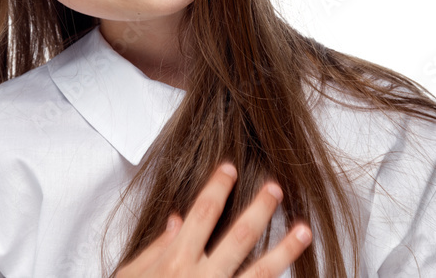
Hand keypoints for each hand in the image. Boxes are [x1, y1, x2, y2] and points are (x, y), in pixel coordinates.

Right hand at [115, 163, 311, 276]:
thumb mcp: (130, 275)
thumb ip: (155, 248)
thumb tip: (177, 219)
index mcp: (175, 262)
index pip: (202, 214)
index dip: (217, 188)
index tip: (230, 168)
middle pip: (239, 237)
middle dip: (259, 210)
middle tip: (276, 188)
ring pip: (259, 273)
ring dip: (285, 251)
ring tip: (305, 231)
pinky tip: (291, 274)